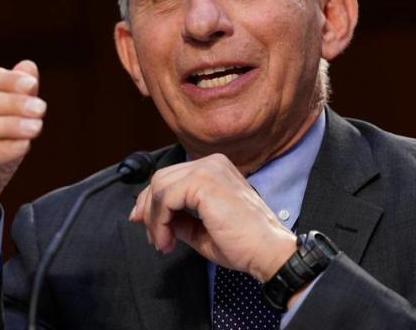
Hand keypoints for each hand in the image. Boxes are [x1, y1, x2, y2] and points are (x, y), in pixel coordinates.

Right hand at [0, 60, 45, 242]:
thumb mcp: (9, 120)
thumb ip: (18, 94)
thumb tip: (29, 67)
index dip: (9, 81)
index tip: (32, 85)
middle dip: (14, 104)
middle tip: (41, 109)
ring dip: (10, 125)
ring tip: (36, 128)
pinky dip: (2, 149)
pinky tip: (23, 146)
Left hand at [129, 153, 296, 281]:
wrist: (268, 252)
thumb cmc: (244, 244)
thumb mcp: (200, 229)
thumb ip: (177, 218)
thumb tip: (150, 217)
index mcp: (214, 169)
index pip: (171, 177)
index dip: (152, 201)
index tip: (146, 224)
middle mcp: (211, 163)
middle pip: (161, 179)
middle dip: (149, 210)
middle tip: (153, 238)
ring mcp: (208, 169)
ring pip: (159, 187)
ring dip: (154, 219)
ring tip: (163, 243)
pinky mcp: (203, 181)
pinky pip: (165, 197)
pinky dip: (159, 221)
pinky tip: (167, 241)